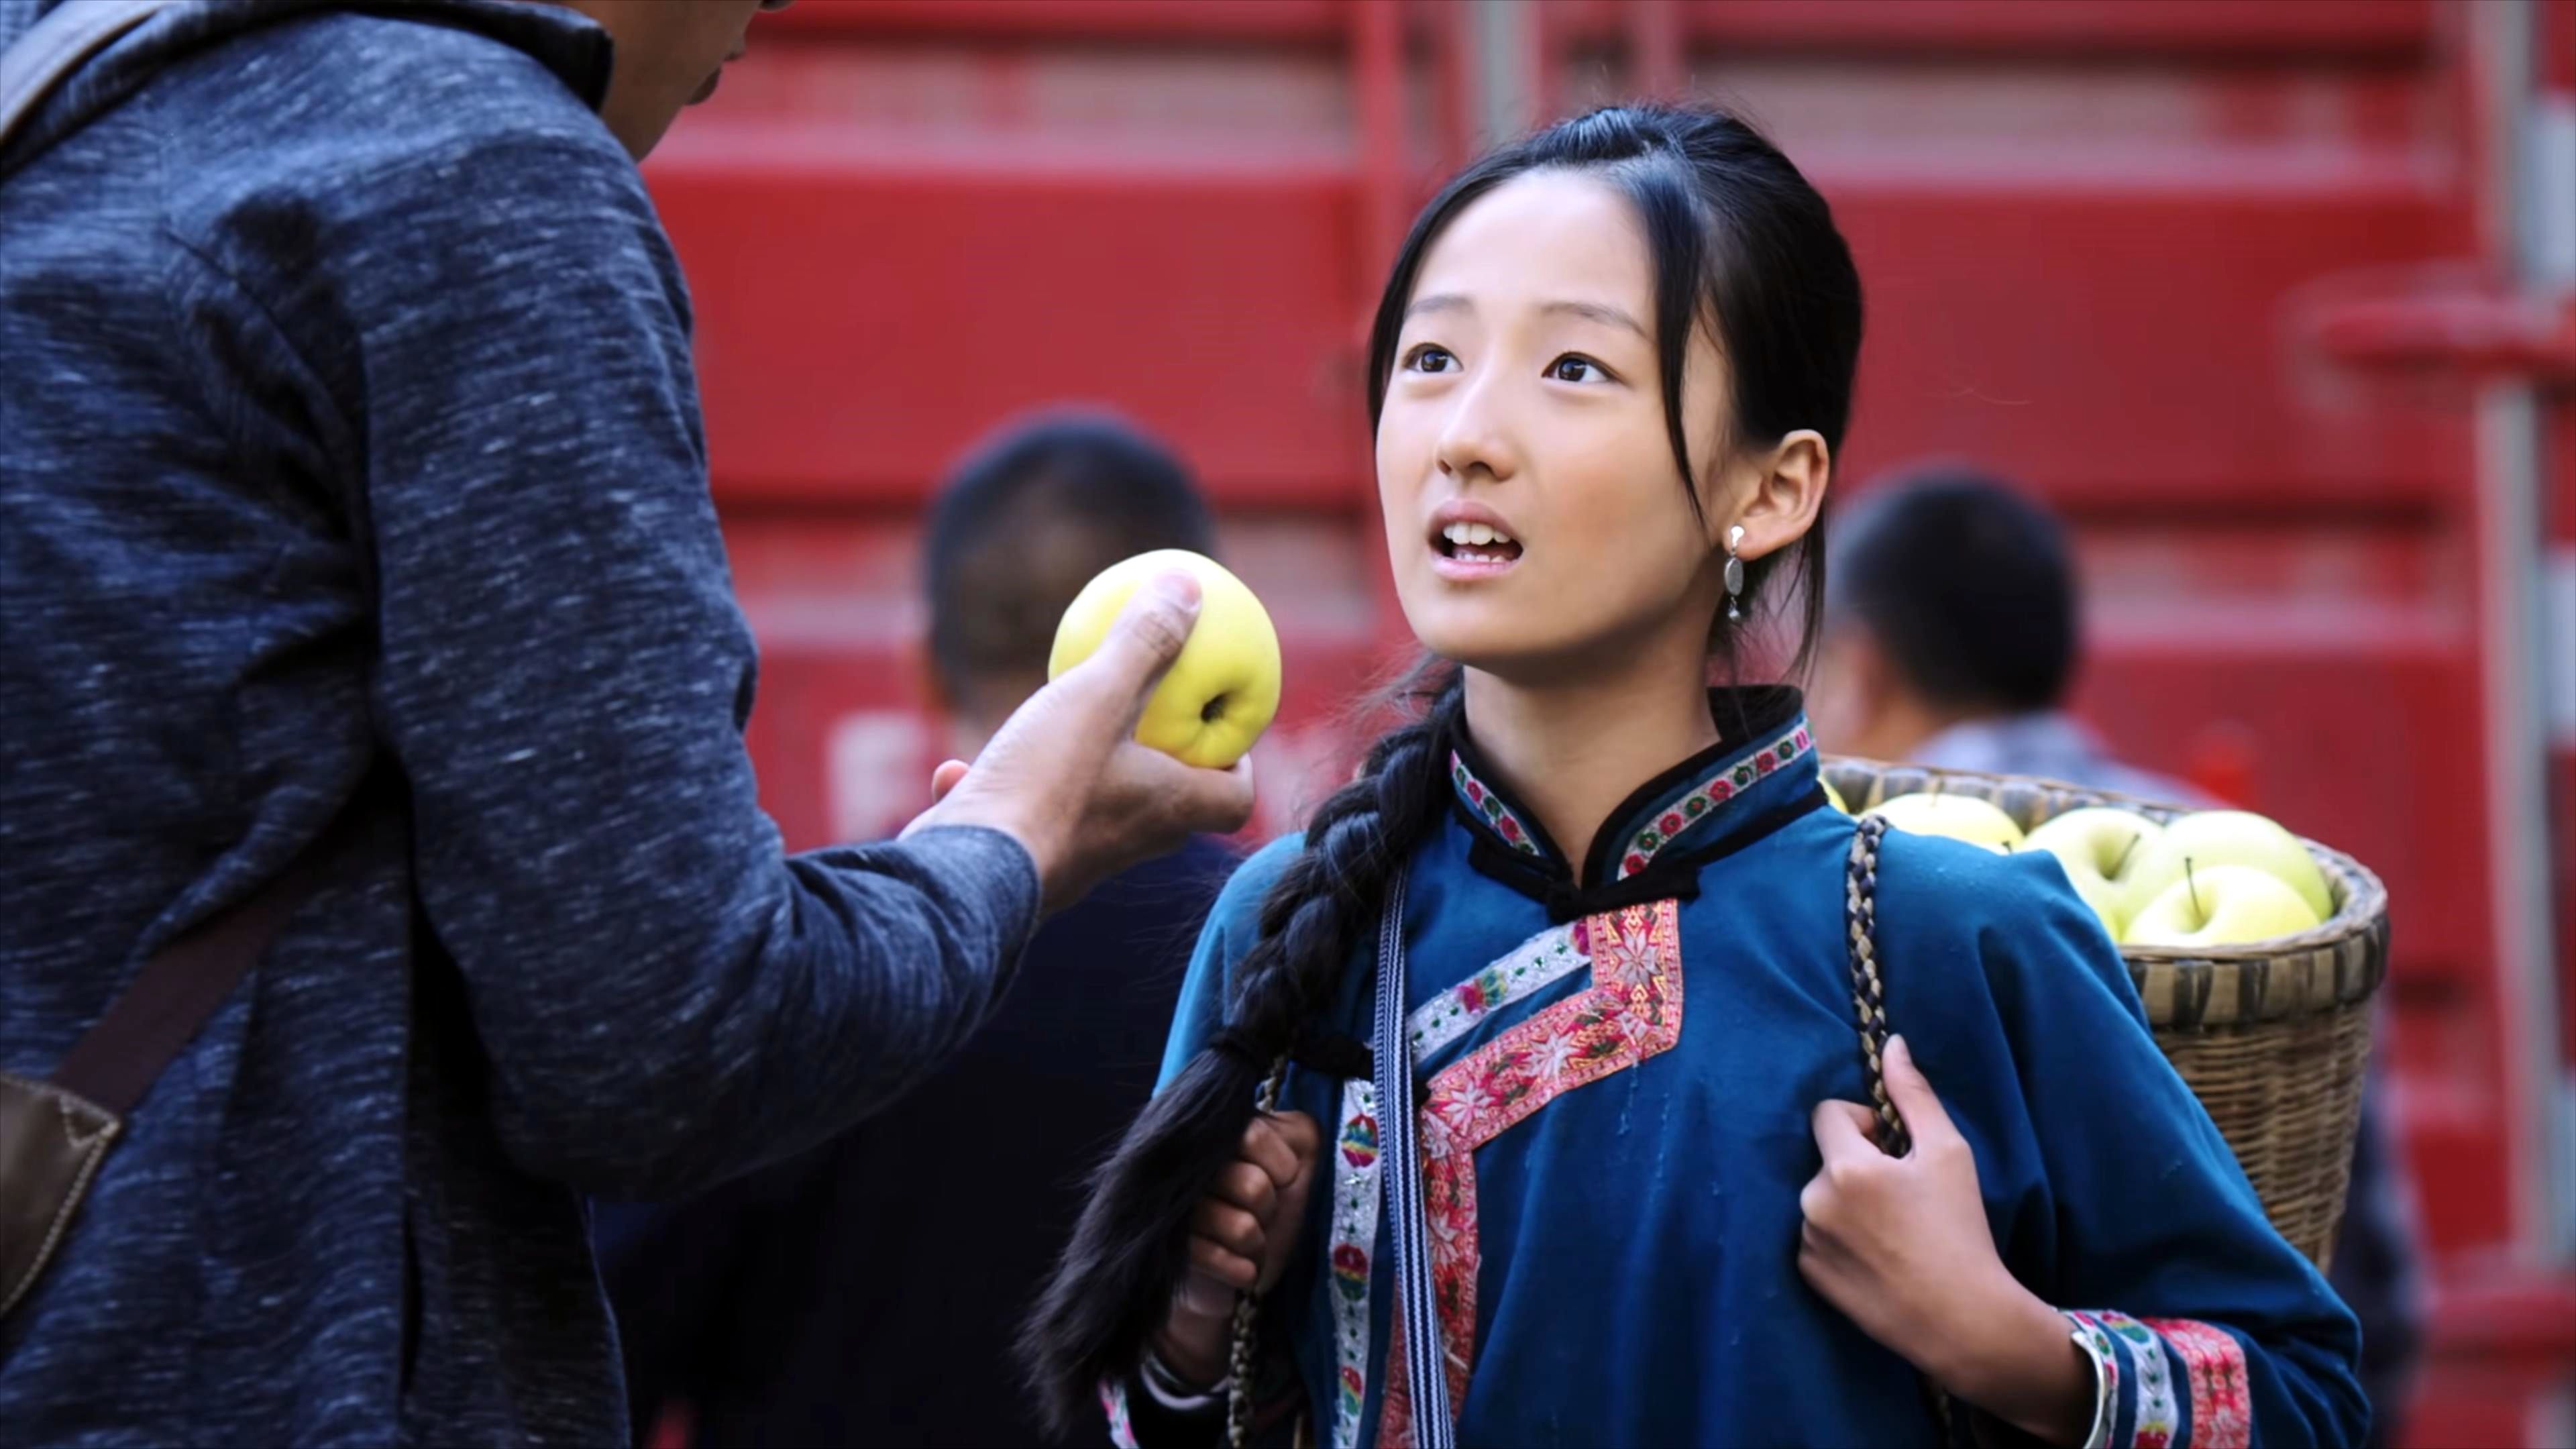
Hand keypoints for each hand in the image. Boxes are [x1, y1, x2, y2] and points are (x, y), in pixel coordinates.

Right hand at [901, 571, 1255, 911]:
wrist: (963, 876)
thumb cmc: (1043, 786)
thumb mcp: (1098, 696)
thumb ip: (1146, 643)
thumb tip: (1190, 588)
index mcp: (1166, 808)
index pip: (1234, 800)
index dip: (1238, 763)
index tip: (1220, 720)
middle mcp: (1128, 843)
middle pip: (1168, 805)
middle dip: (1162, 759)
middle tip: (1145, 712)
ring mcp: (1072, 861)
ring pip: (1089, 810)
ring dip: (1078, 773)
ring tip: (1053, 729)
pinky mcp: (1018, 869)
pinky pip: (1017, 824)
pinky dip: (1001, 795)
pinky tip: (960, 770)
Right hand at [1153, 1111, 1321, 1387]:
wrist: (1244, 1266)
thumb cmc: (1279, 1203)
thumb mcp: (1302, 1155)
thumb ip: (1302, 1136)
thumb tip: (1292, 1146)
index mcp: (1219, 1133)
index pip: (1254, 1137)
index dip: (1281, 1166)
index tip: (1283, 1178)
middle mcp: (1188, 1164)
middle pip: (1253, 1185)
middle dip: (1269, 1207)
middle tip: (1261, 1213)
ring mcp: (1177, 1209)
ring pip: (1242, 1227)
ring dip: (1258, 1243)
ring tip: (1251, 1242)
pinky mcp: (1175, 1250)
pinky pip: (1217, 1260)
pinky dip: (1242, 1270)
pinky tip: (1244, 1270)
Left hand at [1799, 1036, 2093, 1445]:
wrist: (1960, 1318)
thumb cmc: (1960, 1230)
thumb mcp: (1948, 1153)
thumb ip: (1914, 1095)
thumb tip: (1892, 1043)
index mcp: (1845, 1167)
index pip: (1827, 1113)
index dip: (1863, 1123)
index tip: (1894, 1147)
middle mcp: (1813, 1200)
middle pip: (1826, 1157)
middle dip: (1858, 1164)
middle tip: (1903, 1194)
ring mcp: (1807, 1240)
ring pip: (1822, 1196)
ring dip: (1848, 1200)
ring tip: (1894, 1230)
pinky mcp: (1808, 1274)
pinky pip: (1816, 1235)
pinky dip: (1840, 1236)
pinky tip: (1879, 1256)